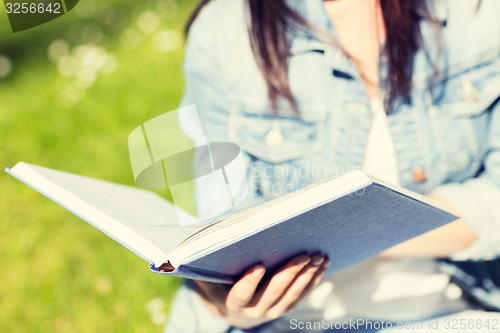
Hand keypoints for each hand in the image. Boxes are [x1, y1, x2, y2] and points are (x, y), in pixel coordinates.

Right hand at [194, 253, 328, 328]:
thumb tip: (221, 229)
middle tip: (302, 254)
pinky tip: (323, 262)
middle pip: (273, 292)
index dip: (249, 282)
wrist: (235, 309)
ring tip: (317, 255)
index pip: (241, 294)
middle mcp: (254, 310)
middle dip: (289, 273)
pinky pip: (303, 294)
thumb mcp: (213, 271)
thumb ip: (214, 256)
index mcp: (233, 302)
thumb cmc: (222, 280)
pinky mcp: (287, 307)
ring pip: (292, 294)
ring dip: (306, 275)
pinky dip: (314, 278)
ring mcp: (273, 311)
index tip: (259, 266)